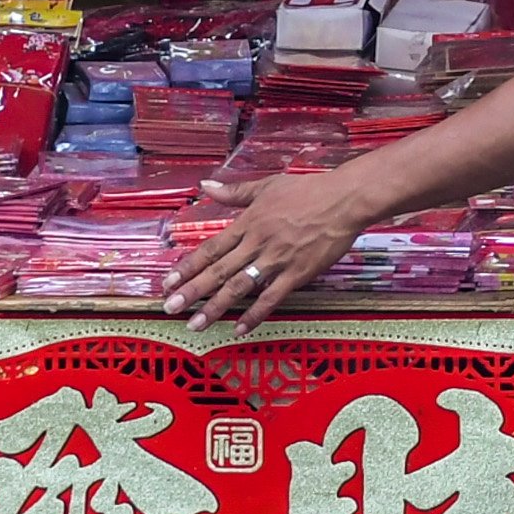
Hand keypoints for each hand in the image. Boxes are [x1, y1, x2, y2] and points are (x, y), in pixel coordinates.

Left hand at [164, 168, 366, 328]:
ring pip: (239, 287)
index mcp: (249, 222)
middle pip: (219, 270)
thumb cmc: (309, 190)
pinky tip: (239, 328)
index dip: (189, 266)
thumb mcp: (268, 185)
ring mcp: (277, 260)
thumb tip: (205, 186)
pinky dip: (254, 314)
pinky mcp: (297, 273)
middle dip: (192, 291)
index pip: (211, 248)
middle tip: (170, 308)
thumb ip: (235, 191)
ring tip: (195, 324)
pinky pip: (271, 298)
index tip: (169, 282)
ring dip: (215, 307)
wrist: (345, 199)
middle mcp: (257, 243)